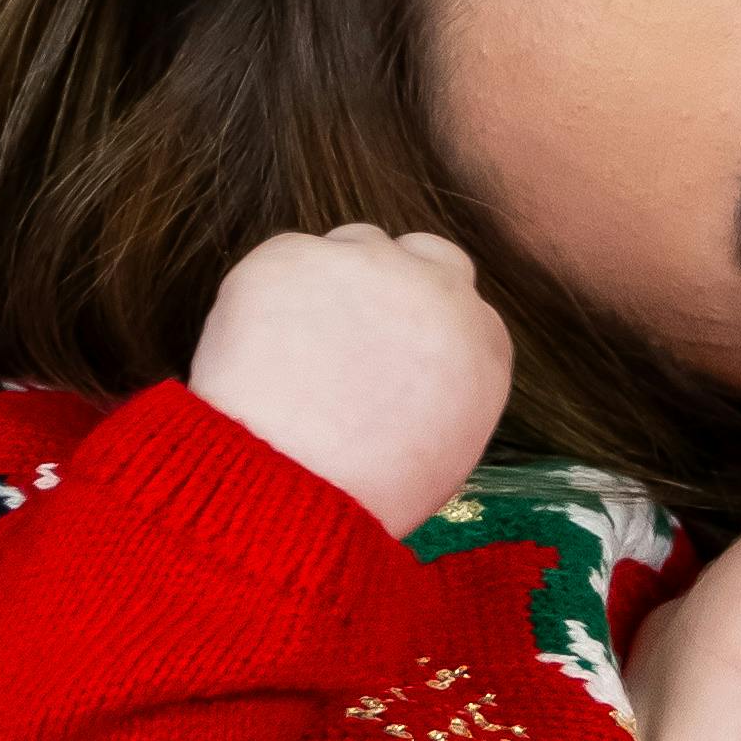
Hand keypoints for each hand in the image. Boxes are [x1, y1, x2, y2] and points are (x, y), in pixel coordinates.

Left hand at [188, 222, 512, 537]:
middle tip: (350, 331)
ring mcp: (364, 263)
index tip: (390, 349)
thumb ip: (445, 388)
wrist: (293, 488)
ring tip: (296, 348)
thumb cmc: (367, 495)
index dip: (420, 323)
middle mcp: (435, 288)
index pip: (460, 300)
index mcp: (483, 341)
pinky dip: (270, 293)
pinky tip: (257, 346)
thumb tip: (414, 372)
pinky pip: (285, 260)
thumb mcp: (445, 452)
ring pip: (352, 245)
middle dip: (393, 279)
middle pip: (422, 253)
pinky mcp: (292, 255)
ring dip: (333, 281)